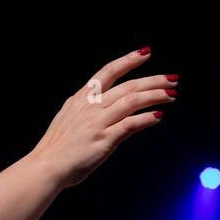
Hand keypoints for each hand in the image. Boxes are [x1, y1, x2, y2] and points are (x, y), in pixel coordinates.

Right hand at [29, 48, 176, 188]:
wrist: (46, 166)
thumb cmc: (56, 147)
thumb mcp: (67, 117)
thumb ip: (81, 107)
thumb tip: (91, 98)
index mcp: (82, 98)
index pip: (109, 71)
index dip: (128, 60)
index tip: (146, 53)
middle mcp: (91, 106)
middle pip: (128, 86)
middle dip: (153, 80)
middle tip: (172, 79)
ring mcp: (98, 122)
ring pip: (132, 101)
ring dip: (155, 96)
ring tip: (171, 95)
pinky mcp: (104, 140)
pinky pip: (130, 124)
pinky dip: (146, 119)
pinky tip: (159, 116)